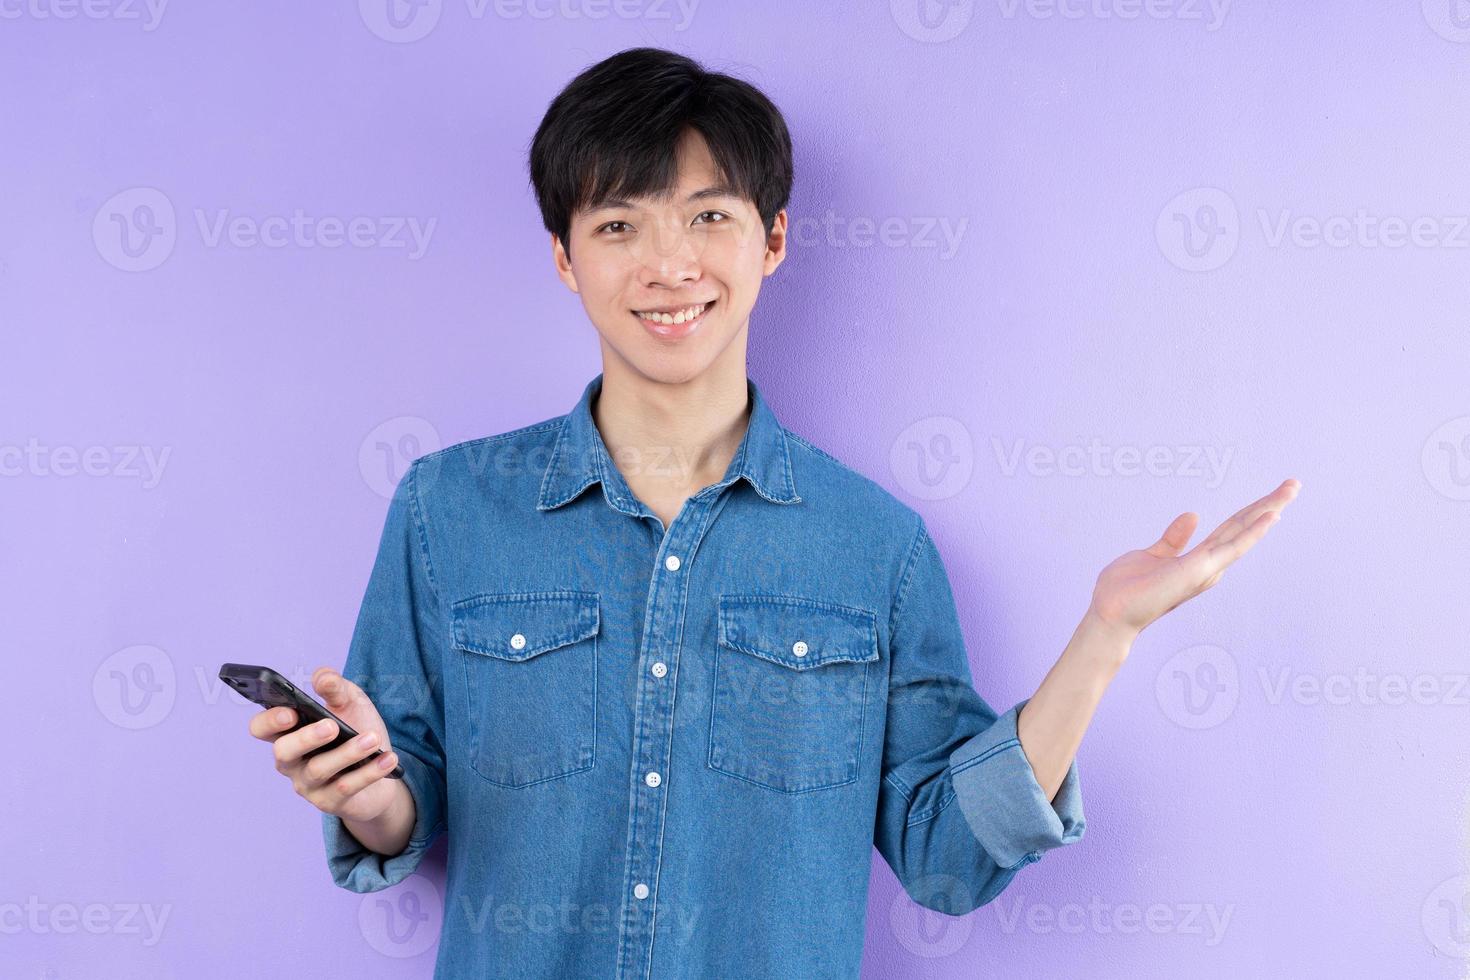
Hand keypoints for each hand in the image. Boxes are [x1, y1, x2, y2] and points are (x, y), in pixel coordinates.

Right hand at [248, 667, 400, 824]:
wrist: (381, 767)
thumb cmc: (356, 729)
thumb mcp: (350, 702)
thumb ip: (336, 687)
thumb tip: (323, 677)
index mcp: (288, 732)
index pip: (262, 728)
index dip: (270, 721)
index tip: (290, 712)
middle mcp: (291, 761)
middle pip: (284, 752)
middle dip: (307, 737)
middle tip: (331, 725)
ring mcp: (308, 784)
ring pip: (319, 770)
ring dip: (348, 752)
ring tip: (372, 739)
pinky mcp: (330, 803)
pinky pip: (346, 788)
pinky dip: (370, 772)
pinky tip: (388, 758)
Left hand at [1088, 478, 1300, 640]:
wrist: (1111, 613)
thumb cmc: (1127, 591)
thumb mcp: (1152, 554)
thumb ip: (1174, 539)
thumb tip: (1194, 515)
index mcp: (1198, 561)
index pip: (1231, 529)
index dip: (1251, 511)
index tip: (1272, 495)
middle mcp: (1208, 566)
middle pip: (1243, 528)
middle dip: (1269, 504)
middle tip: (1294, 483)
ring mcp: (1206, 569)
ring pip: (1244, 533)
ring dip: (1269, 510)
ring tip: (1292, 489)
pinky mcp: (1198, 570)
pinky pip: (1232, 547)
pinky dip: (1253, 531)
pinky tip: (1271, 515)